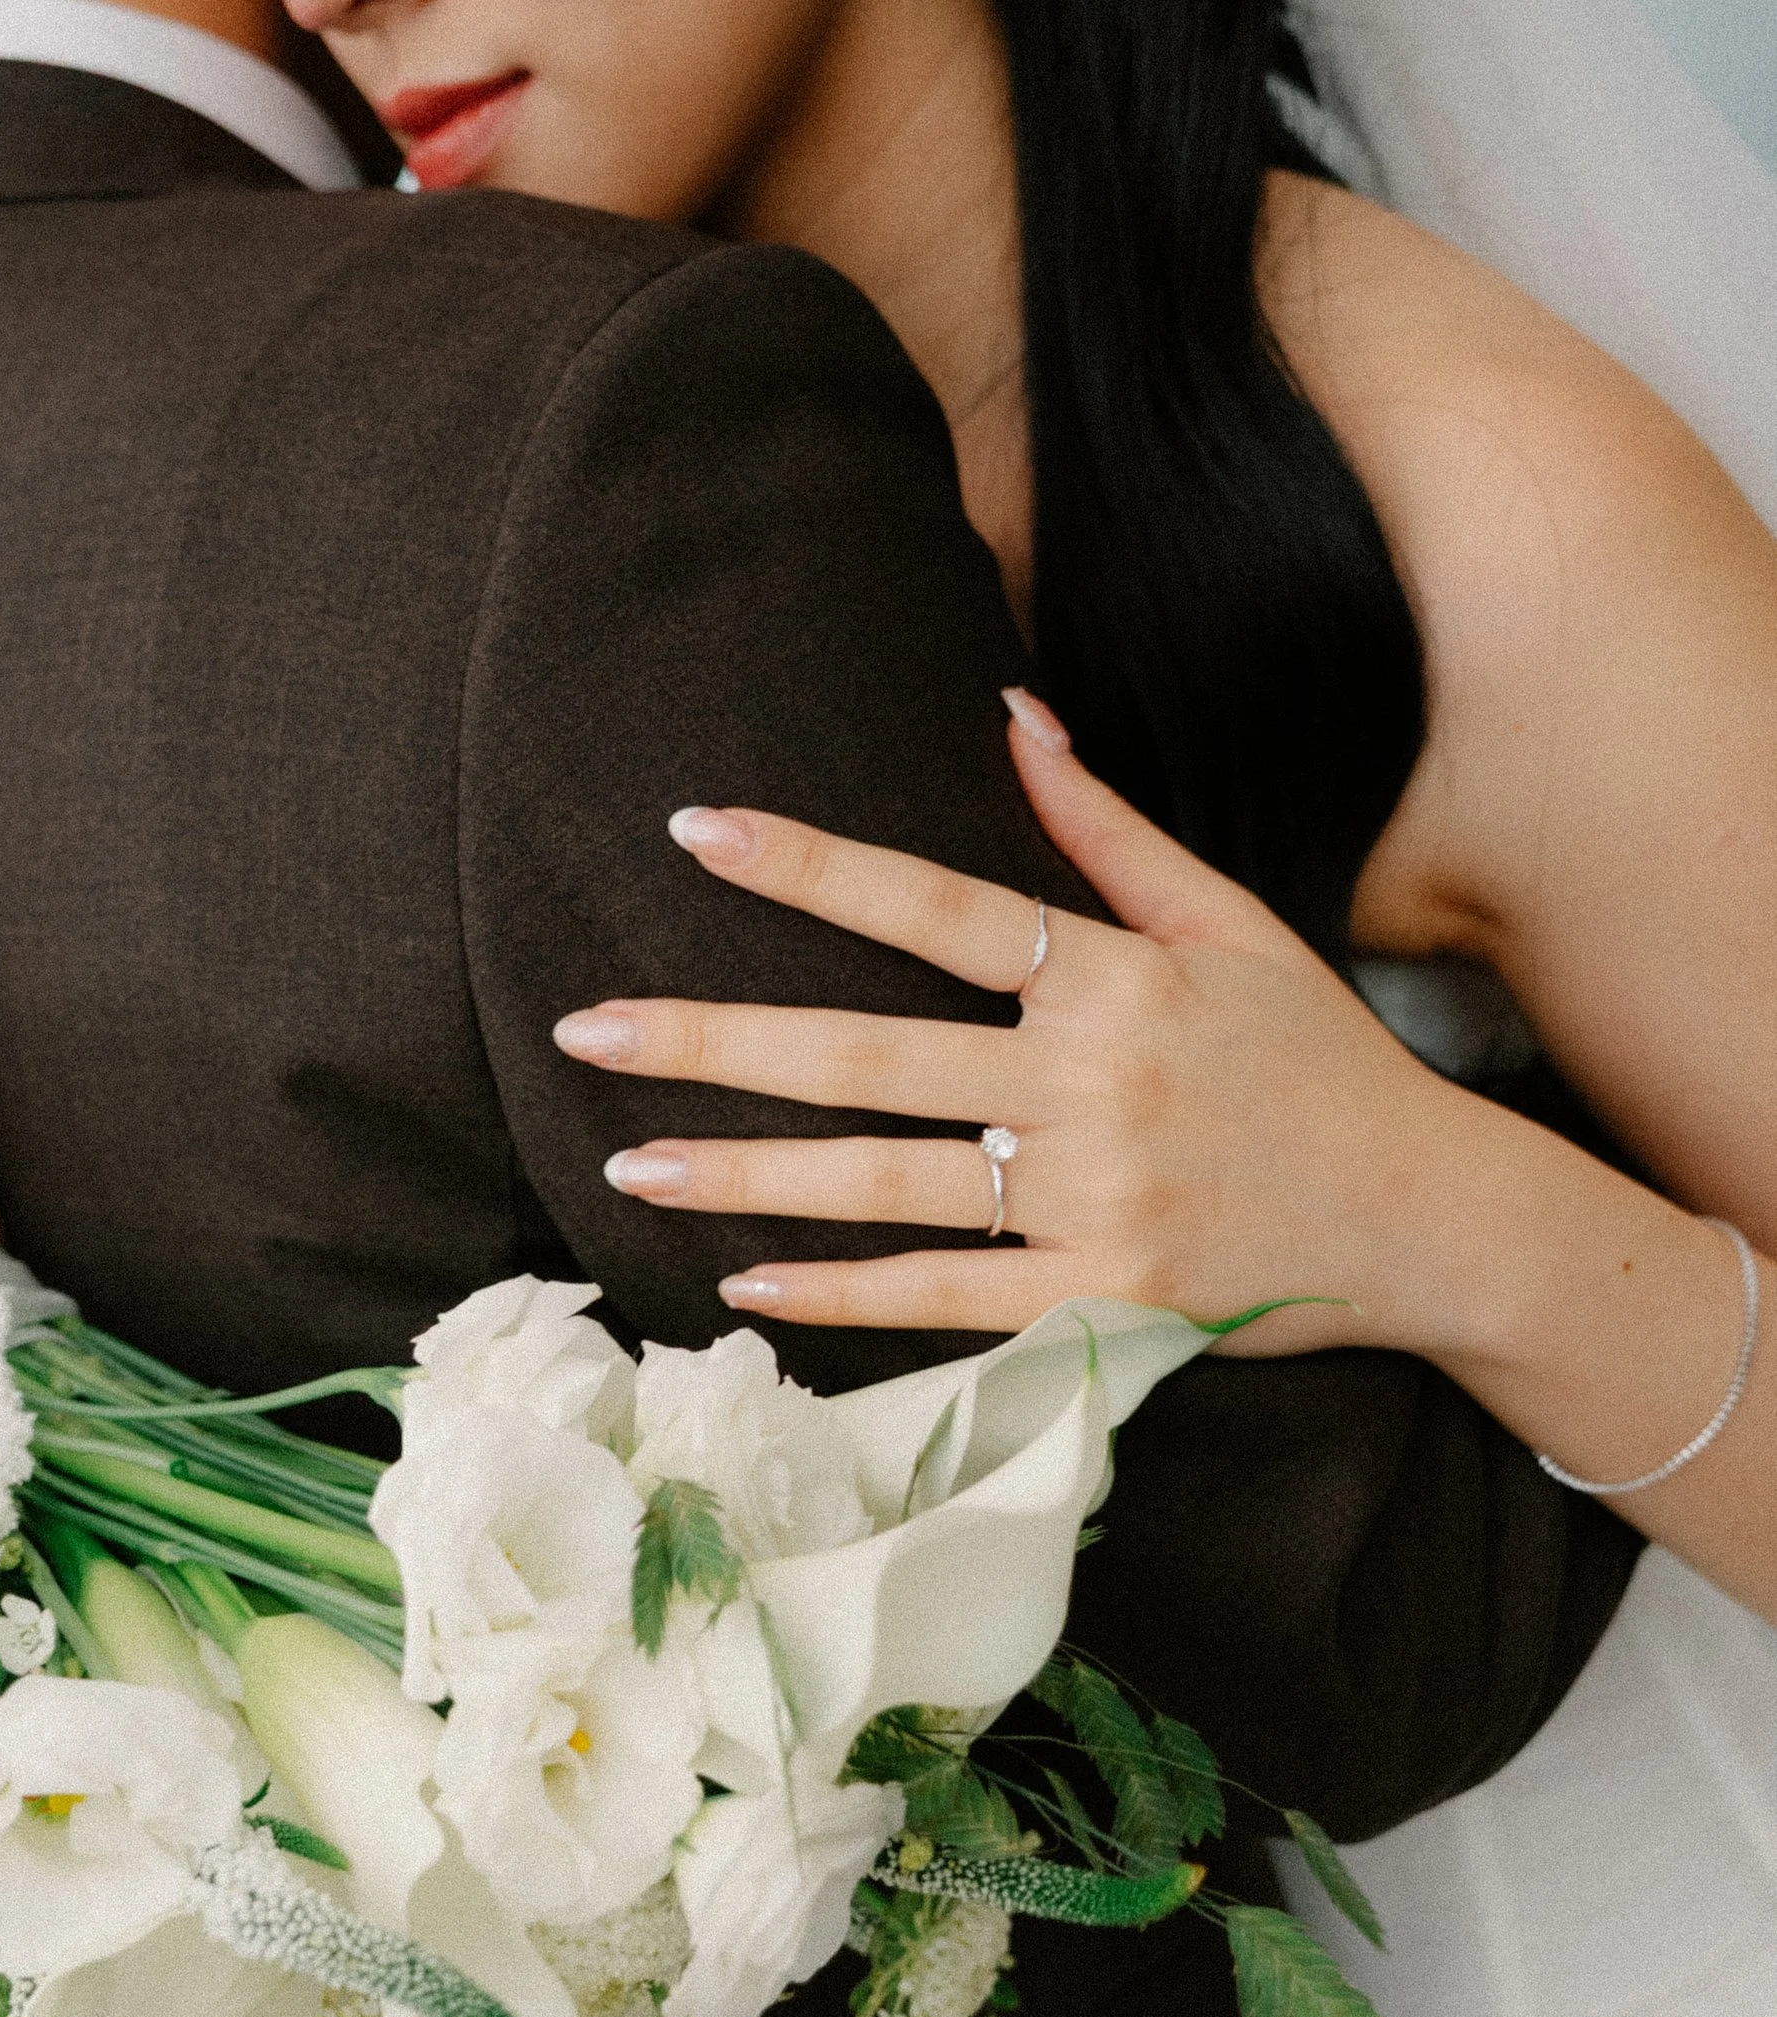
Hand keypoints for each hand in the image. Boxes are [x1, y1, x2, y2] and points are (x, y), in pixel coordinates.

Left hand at [551, 695, 1484, 1351]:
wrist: (1432, 1220)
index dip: (811, 866)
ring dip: (745, 1171)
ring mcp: (1092, 1201)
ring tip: (628, 1157)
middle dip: (716, 1038)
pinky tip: (744, 1279)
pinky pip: (945, 1298)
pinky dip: (845, 1292)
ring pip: (883, 1183)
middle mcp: (1092, 1084)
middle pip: (867, 1054)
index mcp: (1117, 979)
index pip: (935, 905)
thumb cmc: (1321, 1066)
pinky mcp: (1098, 1301)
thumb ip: (1108, 833)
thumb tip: (1013, 714)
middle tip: (585, 1028)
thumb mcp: (1234, 925)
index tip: (696, 830)